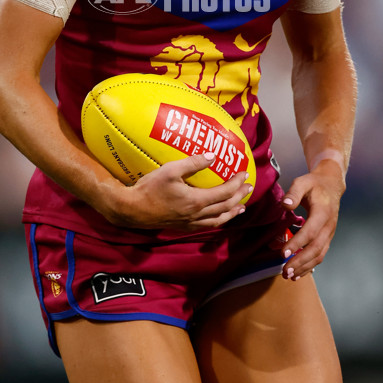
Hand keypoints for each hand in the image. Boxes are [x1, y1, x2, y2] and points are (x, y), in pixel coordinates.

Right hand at [105, 153, 251, 230]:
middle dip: (239, 197)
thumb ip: (193, 163)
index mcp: (196, 201)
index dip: (237, 183)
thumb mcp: (170, 170)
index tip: (245, 174)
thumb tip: (212, 156)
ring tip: (240, 207)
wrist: (132, 210)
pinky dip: (218, 221)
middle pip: (225, 207)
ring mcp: (190, 223)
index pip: (224, 193)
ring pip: (218, 220)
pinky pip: (207, 225)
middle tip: (249, 188)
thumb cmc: (150, 188)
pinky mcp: (182, 227)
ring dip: (232, 212)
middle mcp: (196, 215)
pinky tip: (218, 217)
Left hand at [280, 160, 344, 279]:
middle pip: (315, 248)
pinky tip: (298, 273)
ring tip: (289, 276)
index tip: (282, 253)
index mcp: (323, 212)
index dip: (297, 243)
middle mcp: (329, 226)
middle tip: (285, 271)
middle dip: (300, 261)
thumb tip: (284, 205)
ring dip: (305, 267)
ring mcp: (329, 233)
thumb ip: (293, 193)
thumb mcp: (302, 182)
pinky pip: (320, 254)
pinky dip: (310, 265)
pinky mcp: (327, 237)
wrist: (331, 184)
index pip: (310, 232)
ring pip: (319, 255)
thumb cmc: (314, 184)